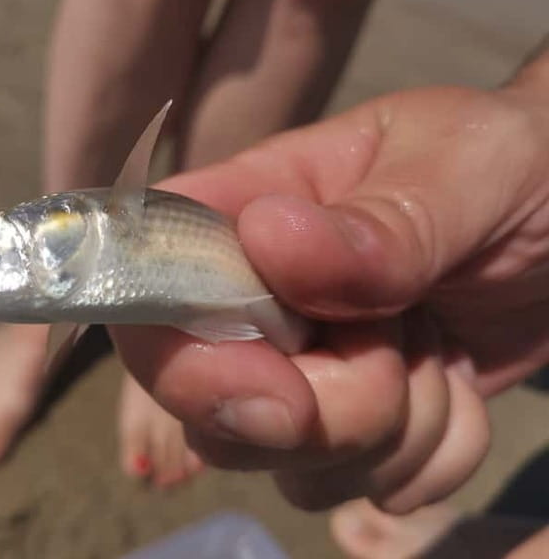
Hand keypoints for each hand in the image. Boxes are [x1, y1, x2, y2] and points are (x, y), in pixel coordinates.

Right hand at [111, 57, 548, 512]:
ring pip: (286, 466)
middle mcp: (249, 300)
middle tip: (405, 345)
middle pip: (208, 407)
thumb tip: (270, 244)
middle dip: (324, 411)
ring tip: (437, 347)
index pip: (149, 286)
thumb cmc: (509, 167)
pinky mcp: (344, 426)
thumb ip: (381, 221)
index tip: (282, 392)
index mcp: (248, 213)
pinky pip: (354, 489)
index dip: (185, 358)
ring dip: (393, 430)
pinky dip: (427, 458)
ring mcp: (294, 371)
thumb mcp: (465, 170)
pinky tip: (450, 384)